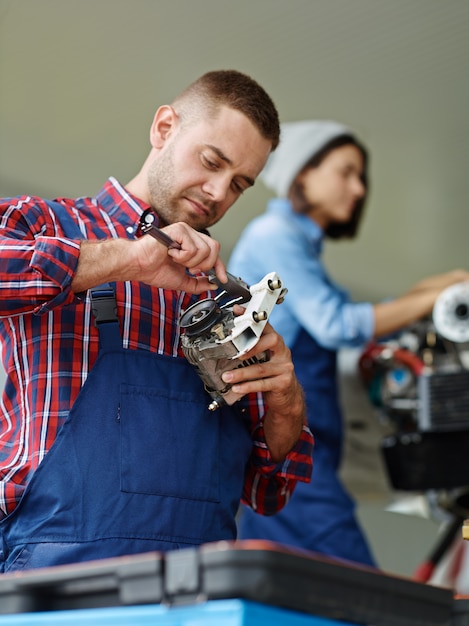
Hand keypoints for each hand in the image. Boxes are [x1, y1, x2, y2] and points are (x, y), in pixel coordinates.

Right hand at [73, 224, 226, 294]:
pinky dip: (182, 256)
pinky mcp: (179, 229)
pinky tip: (170, 254)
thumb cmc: (154, 269)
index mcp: (192, 244)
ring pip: (205, 250)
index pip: (214, 253)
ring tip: (175, 260)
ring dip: (190, 262)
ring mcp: (185, 230)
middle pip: (214, 249)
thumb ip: (198, 283)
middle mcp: (190, 235)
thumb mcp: (182, 280)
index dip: (220, 267)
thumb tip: (213, 285)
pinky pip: (193, 248)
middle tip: (189, 269)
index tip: (222, 280)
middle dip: (204, 265)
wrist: (138, 265)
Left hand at [221, 310, 305, 460]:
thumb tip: (225, 345)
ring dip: (241, 373)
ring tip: (227, 376)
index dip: (252, 317)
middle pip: (271, 341)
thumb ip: (250, 350)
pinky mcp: (283, 382)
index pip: (265, 325)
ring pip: (261, 368)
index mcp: (275, 342)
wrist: (287, 395)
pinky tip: (236, 388)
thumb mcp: (262, 358)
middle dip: (251, 346)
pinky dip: (247, 386)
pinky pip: (263, 384)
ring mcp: (285, 367)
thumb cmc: (270, 374)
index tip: (238, 311)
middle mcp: (282, 352)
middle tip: (236, 354)